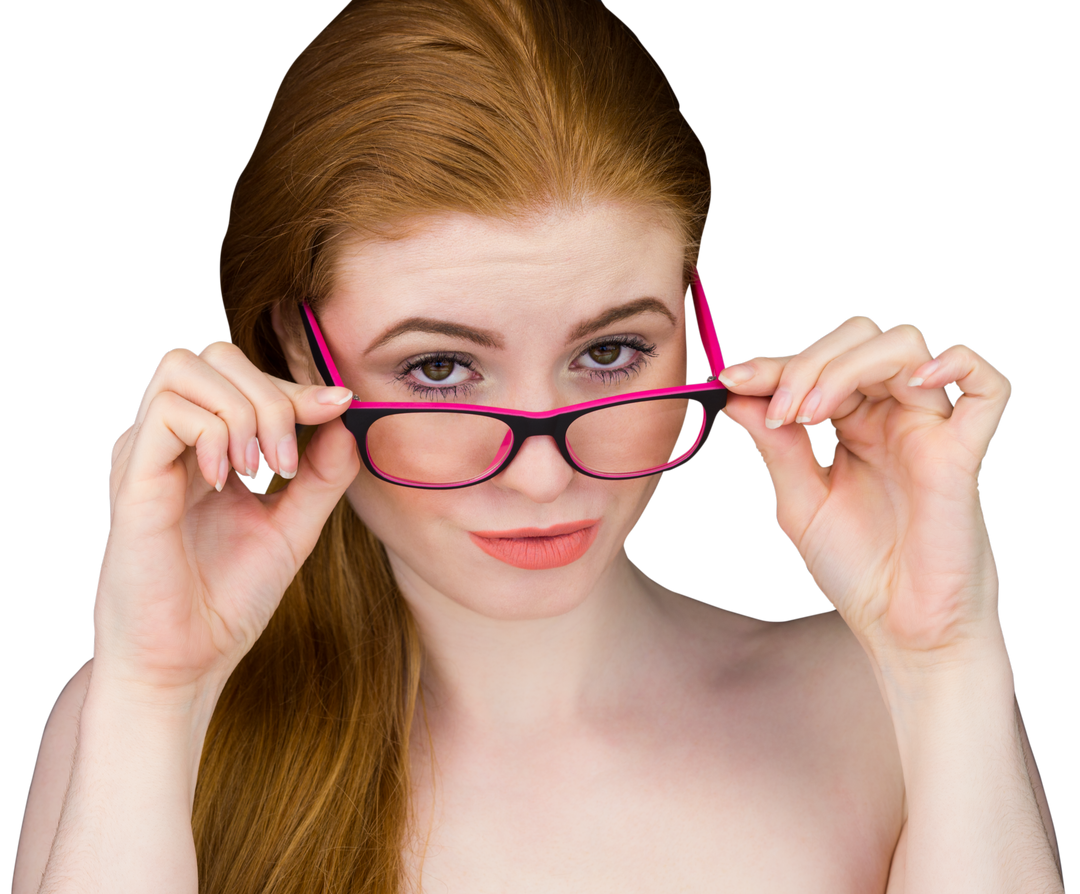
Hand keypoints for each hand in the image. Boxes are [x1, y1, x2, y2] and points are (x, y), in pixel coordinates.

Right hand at [94, 339, 359, 700]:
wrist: (186, 664)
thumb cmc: (228, 601)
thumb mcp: (292, 527)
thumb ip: (320, 474)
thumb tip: (343, 415)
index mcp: (205, 448)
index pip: (244, 376)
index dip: (297, 385)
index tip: (339, 407)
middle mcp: (171, 442)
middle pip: (214, 353)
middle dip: (271, 394)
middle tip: (286, 461)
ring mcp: (145, 455)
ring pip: (185, 365)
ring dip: (242, 409)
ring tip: (258, 470)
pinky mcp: (131, 478)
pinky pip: (169, 412)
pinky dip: (214, 433)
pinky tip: (226, 482)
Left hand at [717, 315, 1011, 663]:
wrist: (900, 629)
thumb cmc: (857, 570)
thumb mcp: (800, 501)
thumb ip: (775, 446)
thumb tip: (737, 394)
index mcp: (851, 423)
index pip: (816, 363)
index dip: (772, 364)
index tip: (730, 379)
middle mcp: (890, 415)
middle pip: (859, 338)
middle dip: (807, 362)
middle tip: (780, 410)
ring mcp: (929, 428)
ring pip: (904, 345)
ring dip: (847, 367)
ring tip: (811, 413)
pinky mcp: (963, 452)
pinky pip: (988, 386)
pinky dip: (957, 364)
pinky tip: (914, 380)